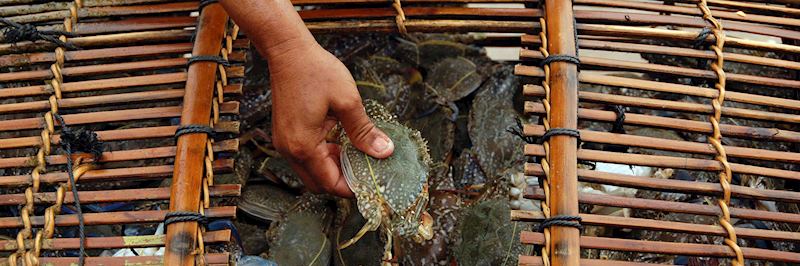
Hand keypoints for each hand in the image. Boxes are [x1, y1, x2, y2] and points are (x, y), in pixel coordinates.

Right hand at [268, 39, 394, 197]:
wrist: (288, 52)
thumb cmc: (316, 72)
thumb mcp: (347, 101)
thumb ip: (364, 131)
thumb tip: (384, 151)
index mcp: (304, 146)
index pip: (329, 184)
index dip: (352, 187)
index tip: (372, 181)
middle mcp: (290, 150)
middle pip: (318, 183)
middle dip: (342, 180)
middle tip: (366, 168)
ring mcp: (285, 143)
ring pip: (311, 171)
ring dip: (333, 167)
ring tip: (356, 152)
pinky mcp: (286, 134)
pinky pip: (306, 156)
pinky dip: (323, 155)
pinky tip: (340, 140)